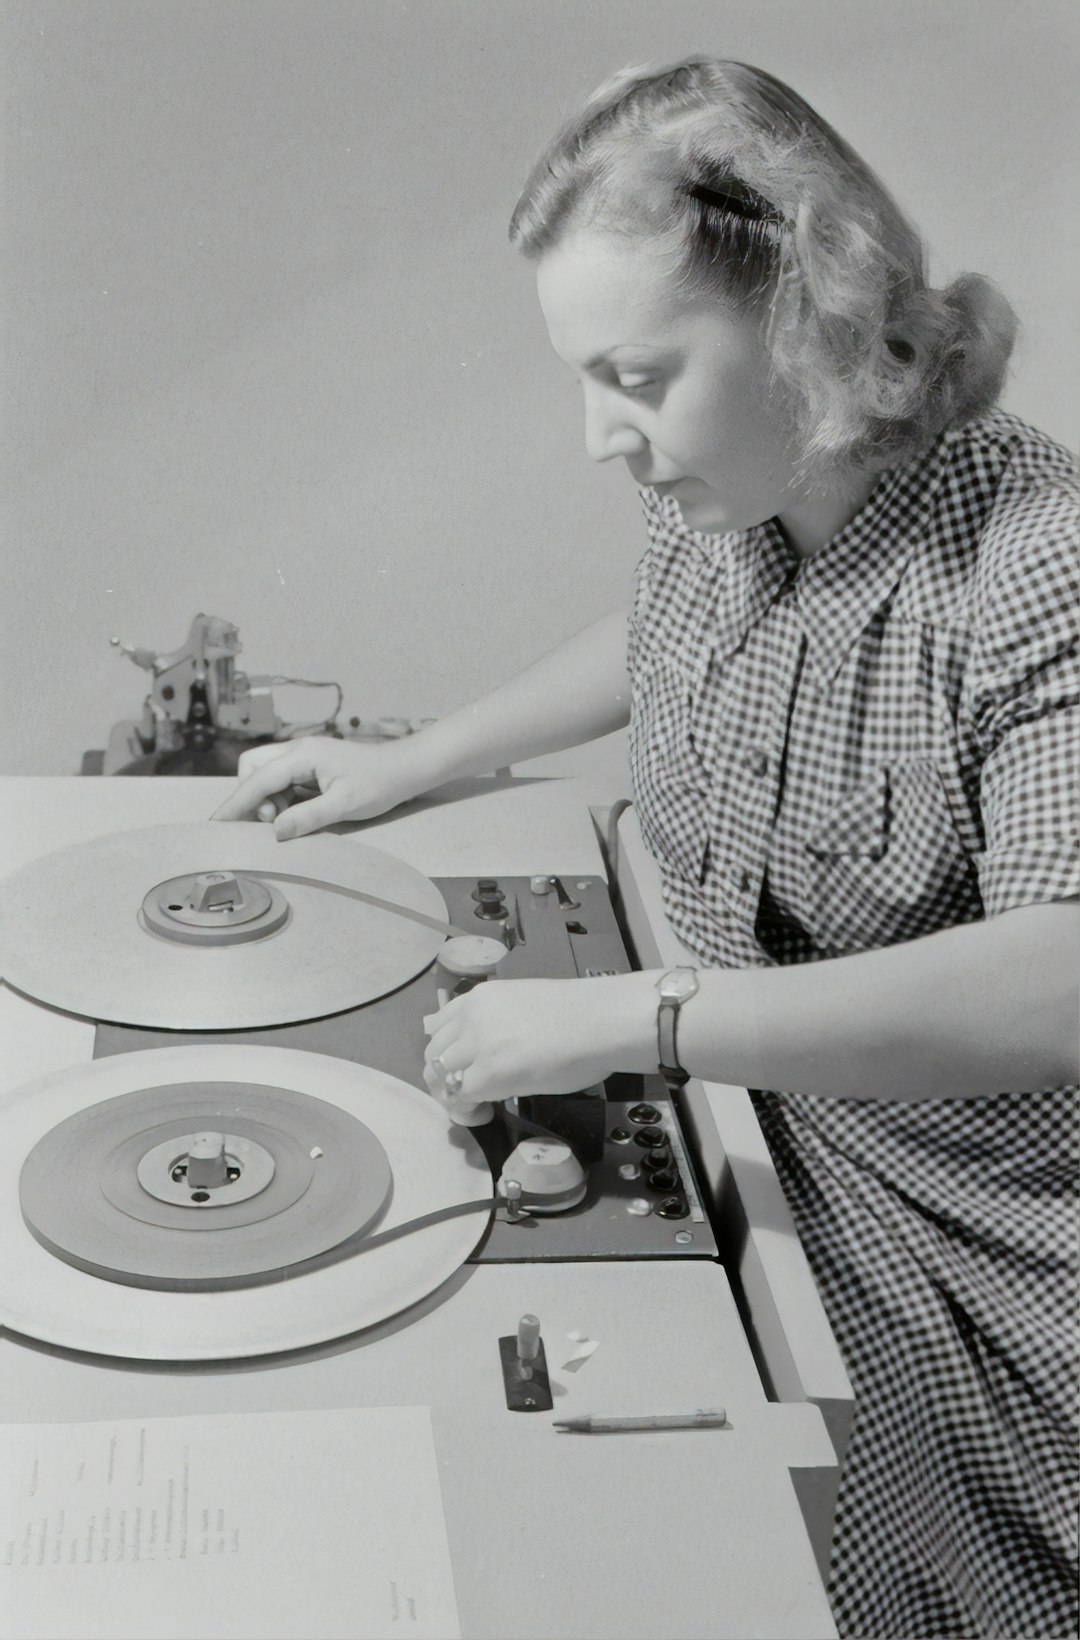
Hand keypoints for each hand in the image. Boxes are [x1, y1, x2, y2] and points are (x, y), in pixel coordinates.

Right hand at [210, 735, 429, 838]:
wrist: (403, 769)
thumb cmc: (378, 784)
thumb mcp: (345, 805)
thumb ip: (308, 817)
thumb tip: (275, 831)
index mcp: (302, 755)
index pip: (257, 779)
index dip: (236, 803)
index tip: (216, 824)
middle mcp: (297, 750)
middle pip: (252, 768)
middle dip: (252, 796)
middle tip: (274, 821)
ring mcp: (303, 756)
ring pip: (264, 773)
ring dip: (267, 798)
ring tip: (288, 819)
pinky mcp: (310, 766)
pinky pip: (281, 780)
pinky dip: (280, 797)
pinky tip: (297, 812)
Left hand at [422, 973, 655, 1108]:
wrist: (599, 1021)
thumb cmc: (578, 1015)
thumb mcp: (524, 1004)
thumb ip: (499, 1021)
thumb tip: (495, 1045)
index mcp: (480, 998)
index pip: (438, 1026)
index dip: (447, 1052)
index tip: (463, 1067)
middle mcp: (470, 1017)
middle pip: (434, 1054)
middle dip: (445, 1078)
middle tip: (469, 1094)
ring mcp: (476, 1045)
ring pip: (440, 1077)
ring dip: (453, 1096)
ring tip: (477, 1107)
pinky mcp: (487, 1074)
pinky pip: (460, 1098)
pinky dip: (467, 1110)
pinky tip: (485, 1113)